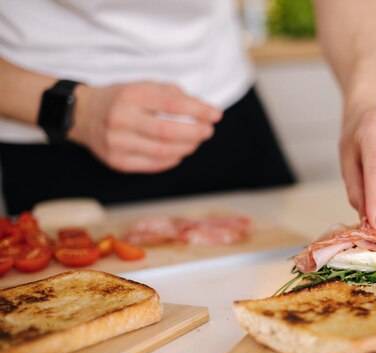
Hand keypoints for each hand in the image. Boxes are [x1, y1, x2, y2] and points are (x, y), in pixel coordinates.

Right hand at [69, 82, 221, 172]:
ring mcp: (117, 142)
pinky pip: (153, 164)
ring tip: (196, 141)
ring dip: (187, 147)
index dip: (198, 111)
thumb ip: (173, 94)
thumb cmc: (120, 99)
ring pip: (163, 151)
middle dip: (195, 132)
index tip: (216, 114)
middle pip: (169, 131)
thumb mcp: (142, 86)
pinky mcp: (116, 161)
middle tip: (208, 131)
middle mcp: (121, 119)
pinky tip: (180, 152)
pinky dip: (172, 159)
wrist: (82, 114)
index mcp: (130, 96)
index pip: (172, 104)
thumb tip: (204, 108)